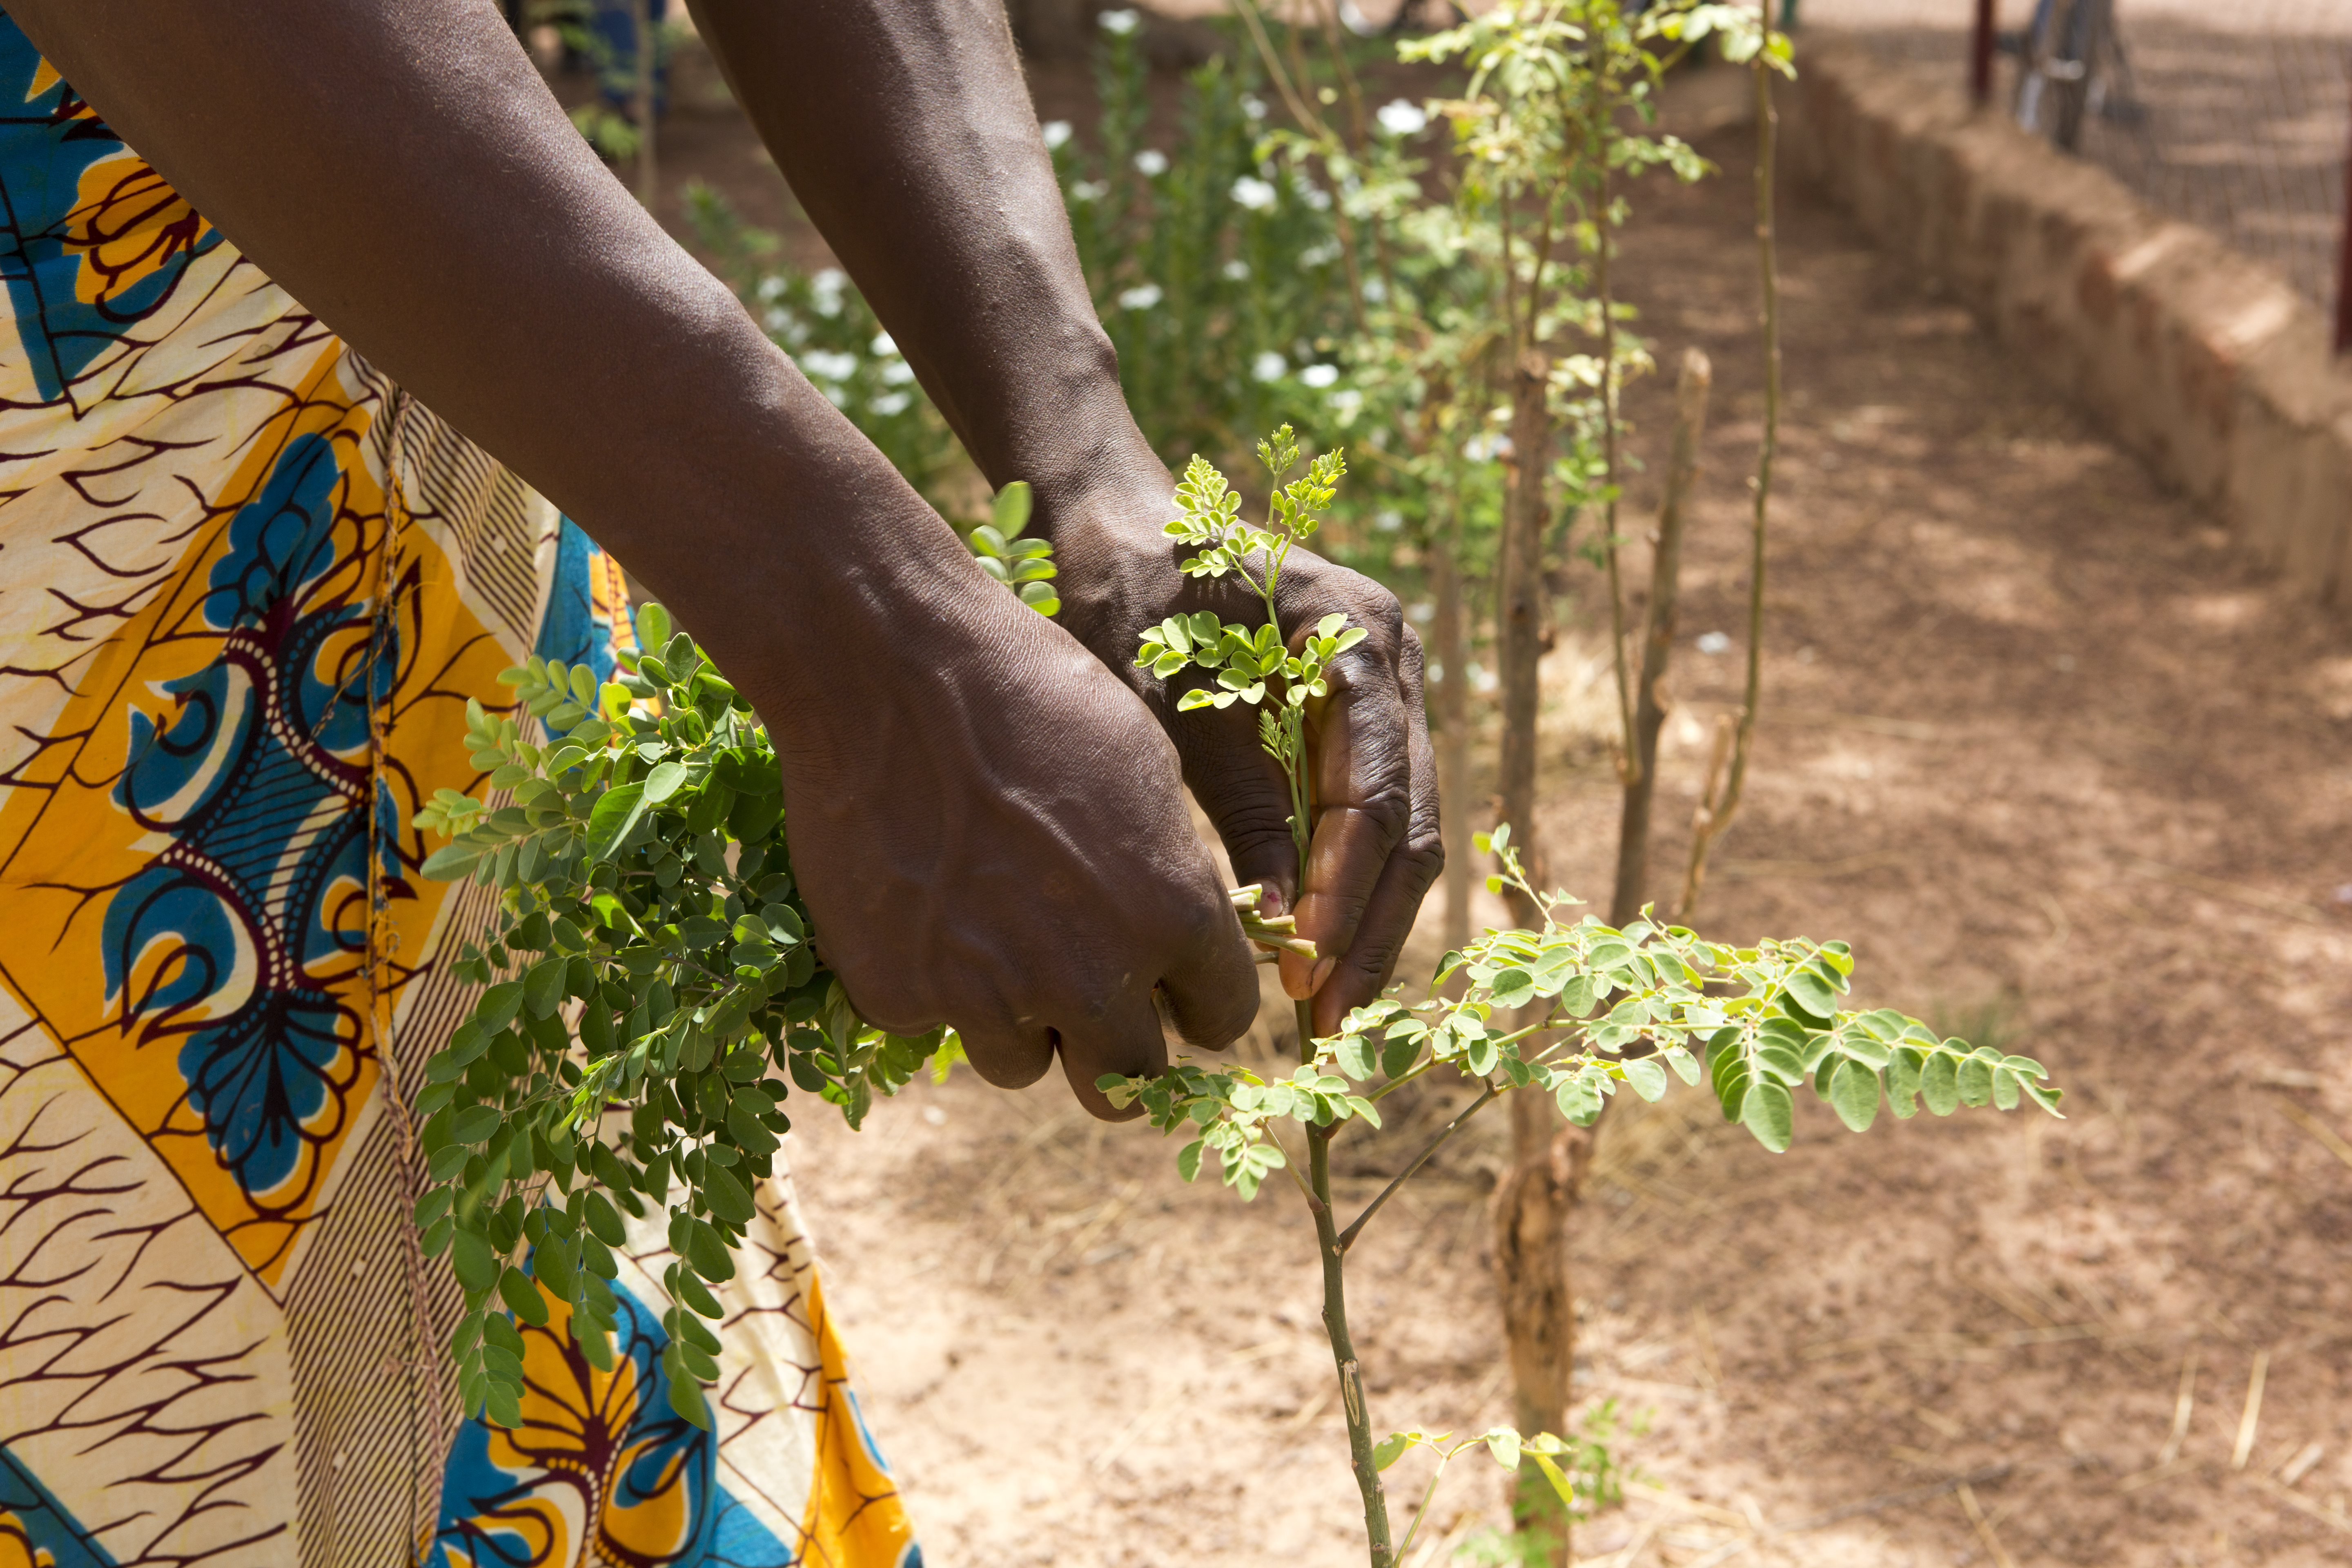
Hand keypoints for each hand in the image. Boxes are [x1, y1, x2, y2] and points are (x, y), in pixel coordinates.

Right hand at [728, 502, 1260, 1119]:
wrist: (887, 668)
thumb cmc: (1029, 694)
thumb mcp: (1145, 770)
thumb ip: (1169, 874)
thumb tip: (1178, 936)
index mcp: (1170, 917)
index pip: (1220, 1019)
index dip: (1197, 1002)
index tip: (1175, 990)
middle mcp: (1086, 976)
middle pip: (1129, 1081)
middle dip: (1119, 1046)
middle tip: (1093, 1005)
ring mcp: (985, 997)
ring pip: (1024, 1065)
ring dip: (1020, 1021)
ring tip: (990, 934)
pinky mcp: (896, 994)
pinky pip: (931, 1018)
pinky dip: (930, 979)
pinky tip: (916, 898)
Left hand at [1032, 453, 1443, 1037]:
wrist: (1111, 517)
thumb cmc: (1122, 586)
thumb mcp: (1160, 695)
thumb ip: (1226, 798)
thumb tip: (1273, 922)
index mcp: (1353, 633)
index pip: (1373, 789)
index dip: (1345, 890)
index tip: (1306, 971)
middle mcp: (1391, 660)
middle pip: (1409, 820)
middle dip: (1371, 928)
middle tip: (1328, 1024)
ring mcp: (1384, 690)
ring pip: (1403, 830)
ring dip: (1368, 923)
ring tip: (1328, 1013)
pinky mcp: (1355, 722)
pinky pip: (1371, 819)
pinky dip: (1348, 889)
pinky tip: (1318, 956)